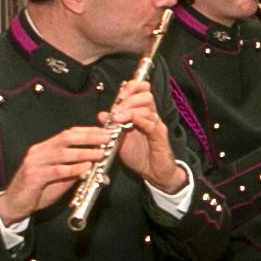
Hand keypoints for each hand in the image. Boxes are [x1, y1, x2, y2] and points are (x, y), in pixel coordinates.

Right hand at [0, 124, 116, 224]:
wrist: (14, 204)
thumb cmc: (38, 189)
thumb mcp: (59, 177)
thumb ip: (73, 168)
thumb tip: (94, 163)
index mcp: (45, 148)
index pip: (68, 134)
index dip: (88, 131)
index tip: (105, 132)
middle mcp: (39, 151)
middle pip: (66, 138)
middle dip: (89, 137)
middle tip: (107, 138)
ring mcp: (35, 163)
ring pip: (62, 153)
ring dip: (84, 152)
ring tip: (101, 153)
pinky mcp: (33, 176)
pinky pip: (56, 171)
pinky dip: (73, 169)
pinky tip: (85, 168)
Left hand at [105, 78, 183, 194]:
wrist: (154, 173)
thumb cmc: (139, 155)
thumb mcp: (120, 138)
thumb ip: (112, 126)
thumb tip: (101, 114)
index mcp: (142, 114)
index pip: (142, 90)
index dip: (131, 87)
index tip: (119, 95)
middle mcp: (151, 116)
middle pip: (146, 95)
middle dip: (129, 98)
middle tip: (116, 109)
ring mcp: (156, 126)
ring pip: (147, 108)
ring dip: (130, 110)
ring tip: (117, 118)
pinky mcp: (159, 137)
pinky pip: (151, 124)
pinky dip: (139, 120)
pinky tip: (130, 122)